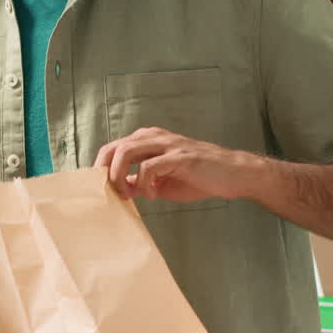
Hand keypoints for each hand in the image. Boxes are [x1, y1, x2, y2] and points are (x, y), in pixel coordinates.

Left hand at [92, 127, 269, 201]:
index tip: (100, 188)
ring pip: (128, 151)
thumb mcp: (163, 182)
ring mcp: (168, 145)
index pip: (114, 148)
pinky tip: (151, 195)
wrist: (233, 175)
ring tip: (126, 192)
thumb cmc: (199, 177)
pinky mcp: (180, 156)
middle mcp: (156, 137)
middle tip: (109, 191)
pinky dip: (144, 182)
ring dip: (120, 174)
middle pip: (115, 147)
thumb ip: (141, 182)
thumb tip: (121, 189)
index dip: (102, 167)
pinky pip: (150, 165)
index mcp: (149, 141)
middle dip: (105, 171)